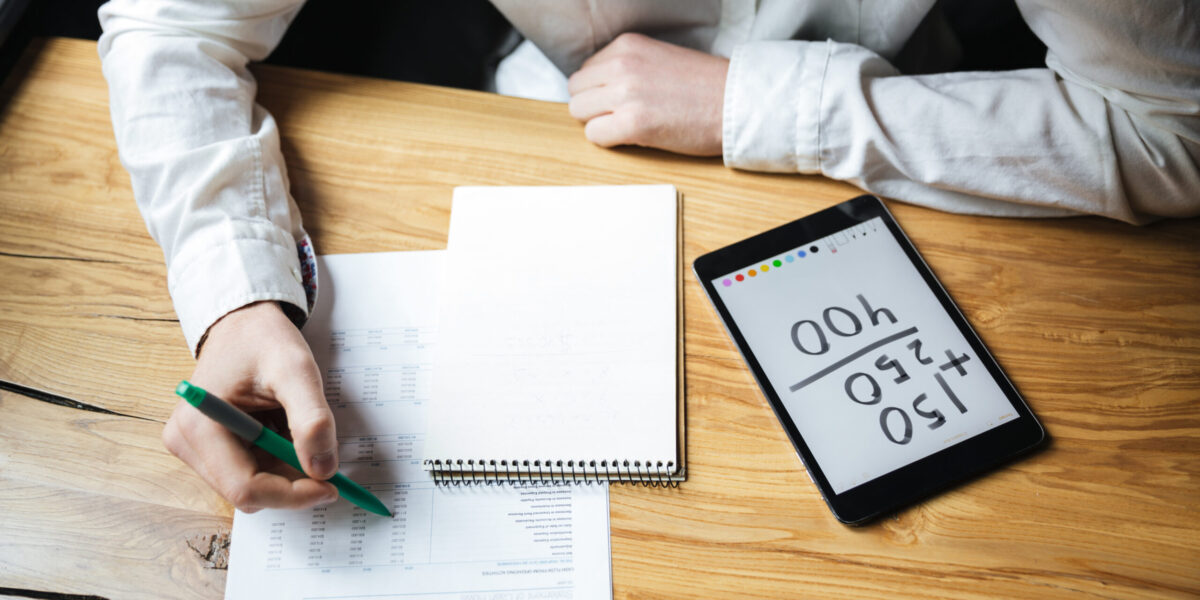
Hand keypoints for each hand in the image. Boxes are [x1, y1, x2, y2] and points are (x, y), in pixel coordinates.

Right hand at [163, 301, 339, 512]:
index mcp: (198, 427)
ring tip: (295, 428)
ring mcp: (193, 447)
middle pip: (248, 493)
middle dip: (292, 483)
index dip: (293, 495)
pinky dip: (276, 461)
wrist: (243, 321)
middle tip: (325, 457)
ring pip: (252, 486)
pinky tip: (281, 429)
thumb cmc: (264, 339)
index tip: (331, 485)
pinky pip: (249, 471)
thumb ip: (312, 420)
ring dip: (285, 470)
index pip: (247, 488)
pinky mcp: (206, 448)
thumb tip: (324, 470)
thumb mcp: (296, 371)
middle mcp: (185, 443)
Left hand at [567, 32, 728, 155]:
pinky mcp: (632, 124)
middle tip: (618, 115)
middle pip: (577, 90)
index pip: (587, 69)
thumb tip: (600, 87)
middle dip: (593, 106)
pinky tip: (632, 137)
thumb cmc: (705, 85)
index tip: (618, 99)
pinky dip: (608, 140)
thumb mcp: (659, 57)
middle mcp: (621, 66)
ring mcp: (625, 94)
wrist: (735, 103)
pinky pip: (594, 135)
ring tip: (626, 126)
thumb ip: (627, 66)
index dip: (599, 89)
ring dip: (598, 122)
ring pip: (579, 112)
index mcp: (627, 46)